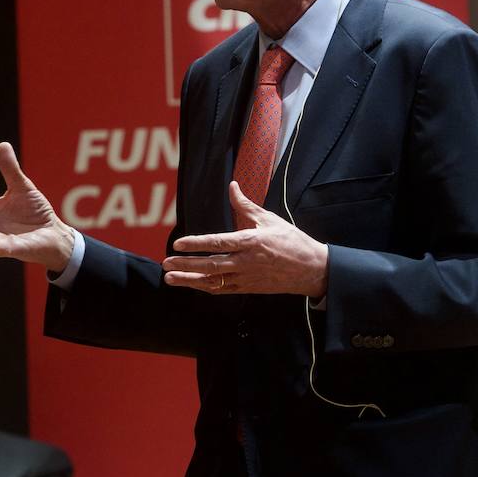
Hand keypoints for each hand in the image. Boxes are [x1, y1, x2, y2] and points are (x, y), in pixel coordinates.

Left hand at [162, 181, 328, 298]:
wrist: (312, 269)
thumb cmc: (292, 241)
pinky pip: (222, 290)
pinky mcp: (248, 288)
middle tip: (166, 263)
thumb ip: (246, 205)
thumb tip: (233, 186)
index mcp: (251, 242)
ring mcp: (246, 278)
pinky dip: (205, 288)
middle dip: (185, 264)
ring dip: (190, 280)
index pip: (218, 242)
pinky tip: (191, 284)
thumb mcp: (270, 219)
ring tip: (170, 278)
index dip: (196, 243)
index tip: (178, 243)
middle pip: (210, 265)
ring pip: (213, 281)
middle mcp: (246, 262)